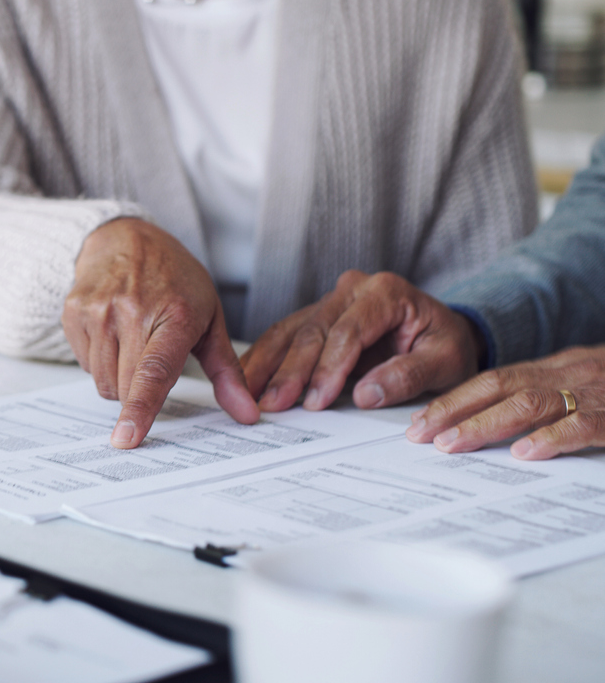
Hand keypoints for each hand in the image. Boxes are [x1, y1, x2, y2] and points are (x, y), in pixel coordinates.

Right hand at [63, 218, 257, 447]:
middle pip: (125, 387)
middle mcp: (131, 311)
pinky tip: (111, 333)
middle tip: (152, 357)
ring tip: (131, 343)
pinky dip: (98, 361)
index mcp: (173, 315)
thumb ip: (227, 372)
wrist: (126, 238)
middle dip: (139, 391)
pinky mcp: (73, 312)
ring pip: (102, 381)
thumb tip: (247, 415)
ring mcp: (98, 310)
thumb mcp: (210, 319)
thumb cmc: (174, 281)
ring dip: (117, 378)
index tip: (127, 438)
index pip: (153, 371)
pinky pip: (83, 364)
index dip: (140, 408)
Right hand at [242, 270, 481, 411]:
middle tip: (272, 404)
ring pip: (290, 331)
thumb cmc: (446, 345)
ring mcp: (331, 300)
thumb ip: (408, 374)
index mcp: (385, 292)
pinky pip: (284, 335)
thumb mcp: (445, 362)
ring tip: (248, 394)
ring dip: (267, 365)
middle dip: (290, 371)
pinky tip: (247, 379)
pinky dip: (264, 359)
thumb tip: (366, 394)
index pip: (348, 332)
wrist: (444, 333)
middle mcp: (352, 289)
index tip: (317, 400)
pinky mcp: (316, 316)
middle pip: (312, 331)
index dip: (329, 368)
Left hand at [405, 346, 604, 458]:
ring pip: (530, 402)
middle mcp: (571, 375)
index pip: (495, 380)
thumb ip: (551, 402)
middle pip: (500, 385)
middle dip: (454, 408)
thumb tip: (504, 430)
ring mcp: (594, 393)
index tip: (421, 420)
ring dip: (486, 423)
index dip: (455, 399)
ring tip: (452, 443)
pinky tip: (522, 453)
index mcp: (559, 369)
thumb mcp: (589, 388)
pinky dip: (550, 437)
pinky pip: (582, 423)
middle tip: (419, 433)